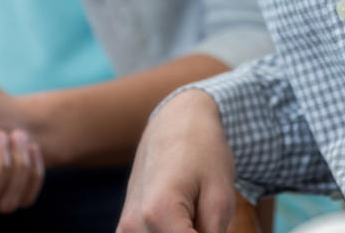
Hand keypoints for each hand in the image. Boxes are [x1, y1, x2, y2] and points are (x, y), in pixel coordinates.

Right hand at [117, 90, 236, 232]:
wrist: (175, 122)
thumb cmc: (203, 152)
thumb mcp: (220, 198)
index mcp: (159, 214)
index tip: (218, 227)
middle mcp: (133, 225)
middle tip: (209, 222)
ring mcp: (124, 228)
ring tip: (197, 221)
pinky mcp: (125, 229)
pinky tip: (185, 225)